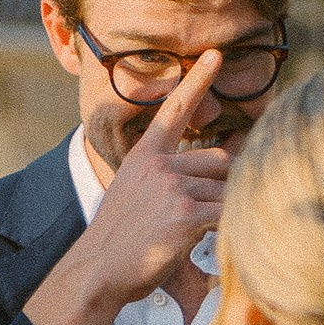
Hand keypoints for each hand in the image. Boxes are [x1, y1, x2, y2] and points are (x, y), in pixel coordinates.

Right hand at [26, 51, 230, 324]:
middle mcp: (159, 164)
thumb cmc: (120, 239)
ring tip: (186, 236)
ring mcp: (172, 186)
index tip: (214, 54)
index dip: (197, 82)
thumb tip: (218, 168)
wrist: (97, 270)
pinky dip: (224, 230)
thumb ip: (166, 177)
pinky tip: (198, 243)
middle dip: (217, 188)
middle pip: (219, 162)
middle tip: (191, 218)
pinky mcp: (186, 213)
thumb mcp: (135, 194)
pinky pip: (226, 214)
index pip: (175, 110)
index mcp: (145, 156)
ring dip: (219, 214)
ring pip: (225, 191)